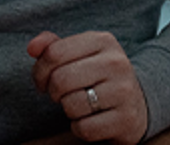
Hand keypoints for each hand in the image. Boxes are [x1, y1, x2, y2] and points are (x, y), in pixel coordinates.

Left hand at [28, 31, 148, 144]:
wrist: (138, 104)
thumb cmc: (98, 76)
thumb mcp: (80, 54)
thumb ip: (53, 46)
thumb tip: (31, 48)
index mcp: (103, 41)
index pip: (55, 52)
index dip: (40, 71)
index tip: (43, 81)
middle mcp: (116, 63)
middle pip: (61, 79)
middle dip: (53, 92)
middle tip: (60, 95)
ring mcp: (124, 91)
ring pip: (71, 105)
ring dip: (68, 110)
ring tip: (79, 105)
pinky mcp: (126, 120)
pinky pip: (84, 128)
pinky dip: (80, 128)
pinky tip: (90, 119)